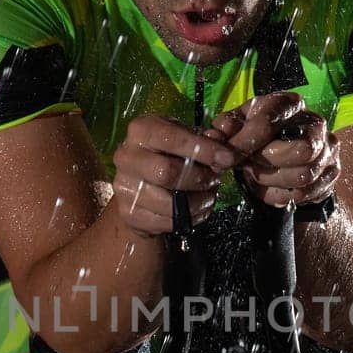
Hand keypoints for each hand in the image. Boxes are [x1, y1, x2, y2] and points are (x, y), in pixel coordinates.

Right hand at [112, 114, 236, 236]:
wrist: (139, 184)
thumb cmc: (168, 154)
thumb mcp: (186, 138)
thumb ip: (208, 139)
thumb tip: (226, 151)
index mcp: (140, 131)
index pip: (172, 138)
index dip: (204, 149)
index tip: (227, 158)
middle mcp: (127, 157)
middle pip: (168, 172)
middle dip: (200, 178)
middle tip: (215, 179)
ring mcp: (125, 188)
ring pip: (170, 203)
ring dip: (198, 201)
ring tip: (208, 195)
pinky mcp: (130, 214)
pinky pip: (168, 221)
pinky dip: (191, 218)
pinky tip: (196, 208)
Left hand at [209, 92, 340, 208]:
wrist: (285, 153)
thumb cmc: (259, 135)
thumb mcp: (239, 125)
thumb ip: (226, 127)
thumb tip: (219, 133)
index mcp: (289, 104)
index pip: (268, 122)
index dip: (244, 144)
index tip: (226, 158)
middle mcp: (315, 123)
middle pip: (300, 151)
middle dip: (269, 164)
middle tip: (249, 167)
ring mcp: (328, 149)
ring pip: (304, 176)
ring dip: (272, 182)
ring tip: (256, 176)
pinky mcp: (332, 173)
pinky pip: (305, 193)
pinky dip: (281, 196)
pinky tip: (269, 188)